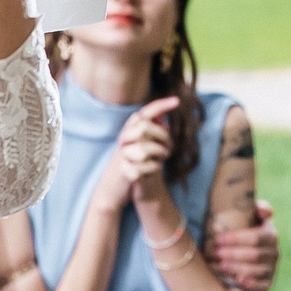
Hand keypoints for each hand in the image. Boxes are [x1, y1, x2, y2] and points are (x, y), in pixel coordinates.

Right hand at [91, 96, 178, 211]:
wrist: (112, 190)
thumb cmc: (132, 165)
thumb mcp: (141, 146)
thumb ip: (150, 133)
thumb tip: (163, 120)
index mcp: (128, 133)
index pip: (143, 114)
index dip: (160, 105)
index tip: (177, 101)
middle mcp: (123, 142)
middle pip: (144, 127)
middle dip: (162, 135)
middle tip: (170, 146)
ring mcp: (122, 157)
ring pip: (143, 149)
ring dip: (160, 153)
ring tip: (163, 158)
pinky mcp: (124, 173)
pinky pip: (141, 168)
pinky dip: (153, 169)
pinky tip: (156, 170)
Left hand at [208, 200, 277, 290]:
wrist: (247, 252)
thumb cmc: (243, 230)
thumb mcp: (249, 216)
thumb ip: (256, 208)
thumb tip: (262, 210)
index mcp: (270, 234)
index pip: (256, 237)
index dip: (236, 239)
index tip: (218, 239)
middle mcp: (275, 252)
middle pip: (254, 255)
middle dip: (233, 254)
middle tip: (215, 253)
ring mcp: (272, 269)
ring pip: (257, 271)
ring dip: (237, 268)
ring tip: (220, 266)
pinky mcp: (268, 283)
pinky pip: (263, 286)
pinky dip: (251, 284)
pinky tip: (237, 281)